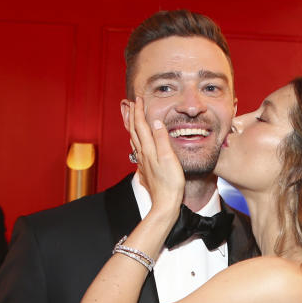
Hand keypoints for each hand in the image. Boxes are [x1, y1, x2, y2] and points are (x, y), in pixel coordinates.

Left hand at [127, 96, 183, 219]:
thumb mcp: (169, 158)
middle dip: (132, 115)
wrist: (165, 204)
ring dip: (131, 126)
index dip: (139, 111)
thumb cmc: (170, 183)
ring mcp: (142, 162)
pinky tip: (136, 142)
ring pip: (133, 140)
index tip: (138, 98)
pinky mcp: (145, 170)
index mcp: (149, 149)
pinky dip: (135, 139)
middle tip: (131, 103)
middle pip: (134, 131)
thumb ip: (162, 138)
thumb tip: (155, 121)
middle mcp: (143, 154)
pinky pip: (137, 150)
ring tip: (130, 117)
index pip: (141, 125)